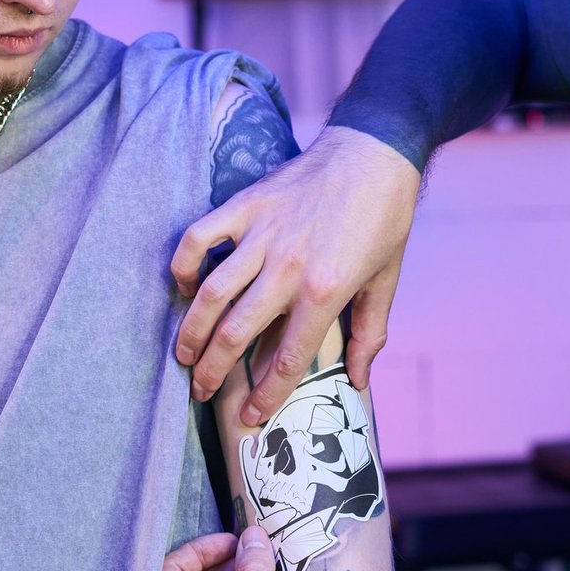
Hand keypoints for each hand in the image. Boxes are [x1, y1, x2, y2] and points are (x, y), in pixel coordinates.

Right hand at [171, 126, 421, 424]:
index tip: (250, 417)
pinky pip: (200, 238)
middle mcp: (287, 269)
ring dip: (191, 331)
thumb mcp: (385, 282)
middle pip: (236, 334)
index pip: (287, 360)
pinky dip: (184, 264)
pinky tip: (184, 287)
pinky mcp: (245, 206)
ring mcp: (261, 236)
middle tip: (201, 391)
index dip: (266, 395)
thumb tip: (358, 380)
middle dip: (213, 372)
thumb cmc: (383, 220)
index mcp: (324, 293)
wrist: (374, 153)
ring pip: (210, 294)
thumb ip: (369, 334)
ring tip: (184, 355)